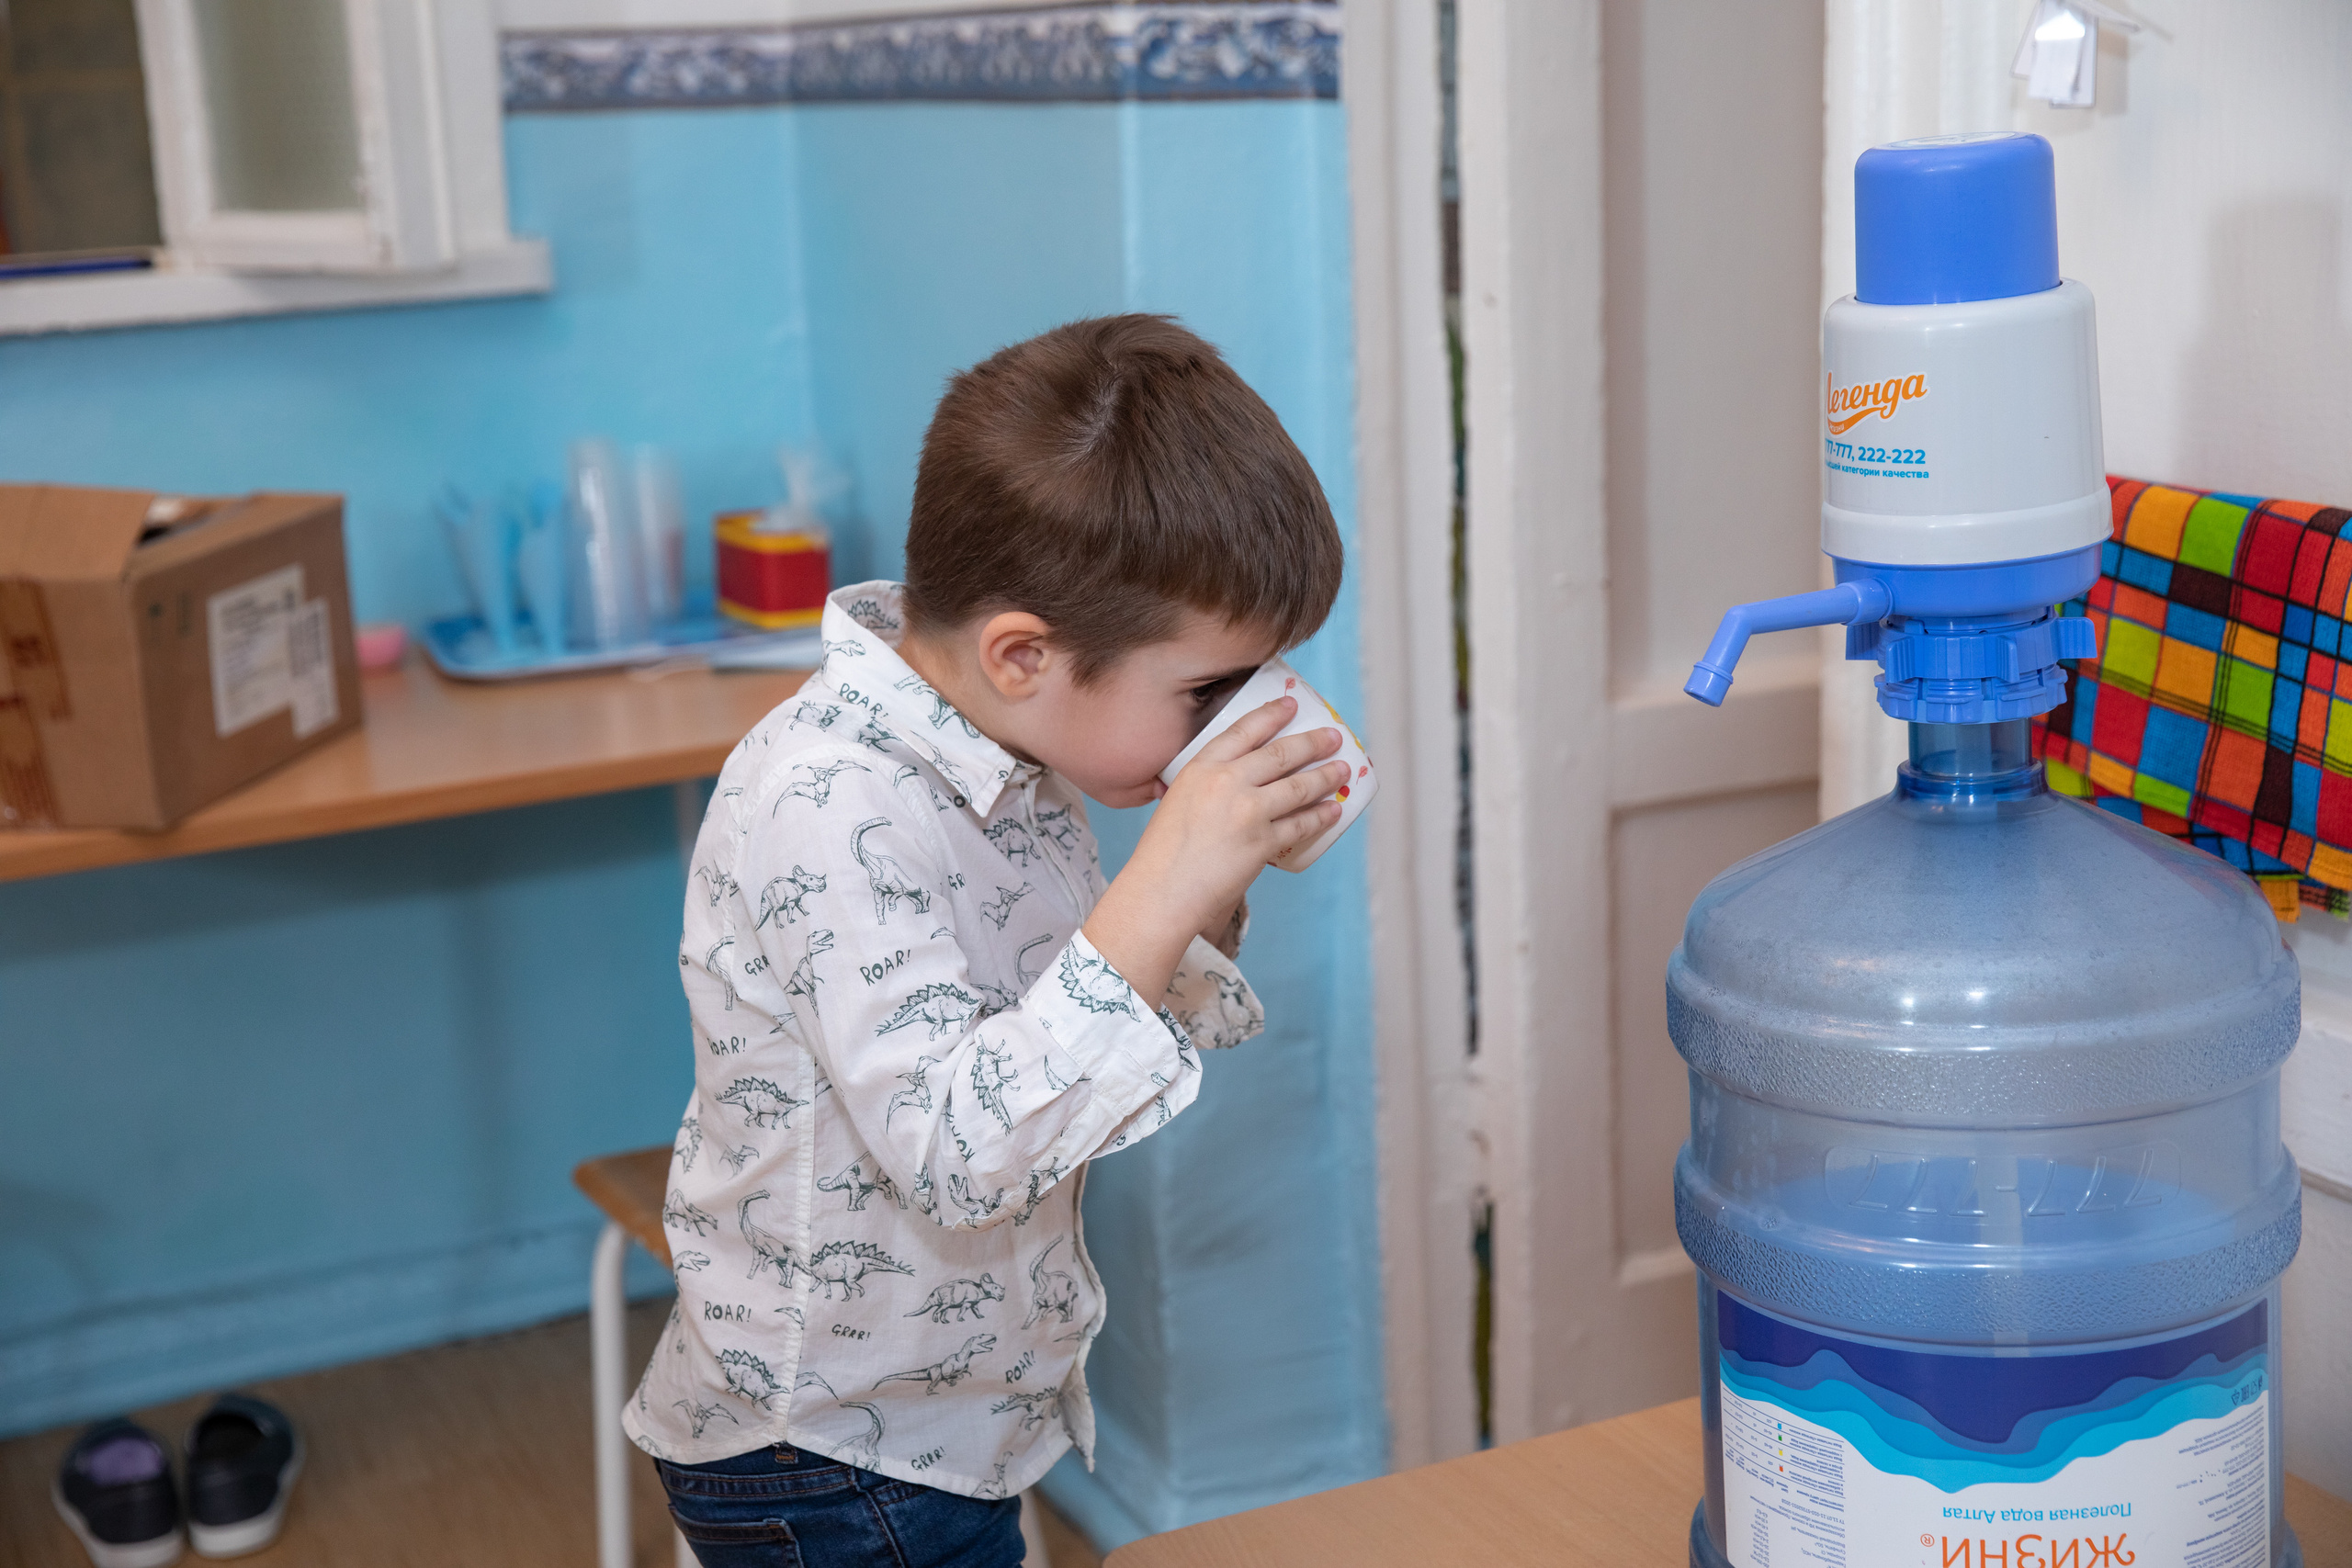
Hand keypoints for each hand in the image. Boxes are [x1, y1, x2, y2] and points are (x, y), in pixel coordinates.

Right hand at [1082, 697, 1347, 1001]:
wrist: (1162, 890)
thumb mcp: (1178, 799)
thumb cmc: (1163, 851)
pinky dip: (1320, 816)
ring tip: (1343, 769)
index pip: (1244, 729)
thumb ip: (1207, 785)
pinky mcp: (1262, 842)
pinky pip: (1300, 824)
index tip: (1292, 705)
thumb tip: (1242, 782)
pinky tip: (1332, 810)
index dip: (1272, 714)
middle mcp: (1227, 782)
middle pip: (1281, 753)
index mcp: (1201, 767)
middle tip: (1334, 736)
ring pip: (1299, 786)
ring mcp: (1247, 812)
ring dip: (1326, 776)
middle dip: (1313, 742)